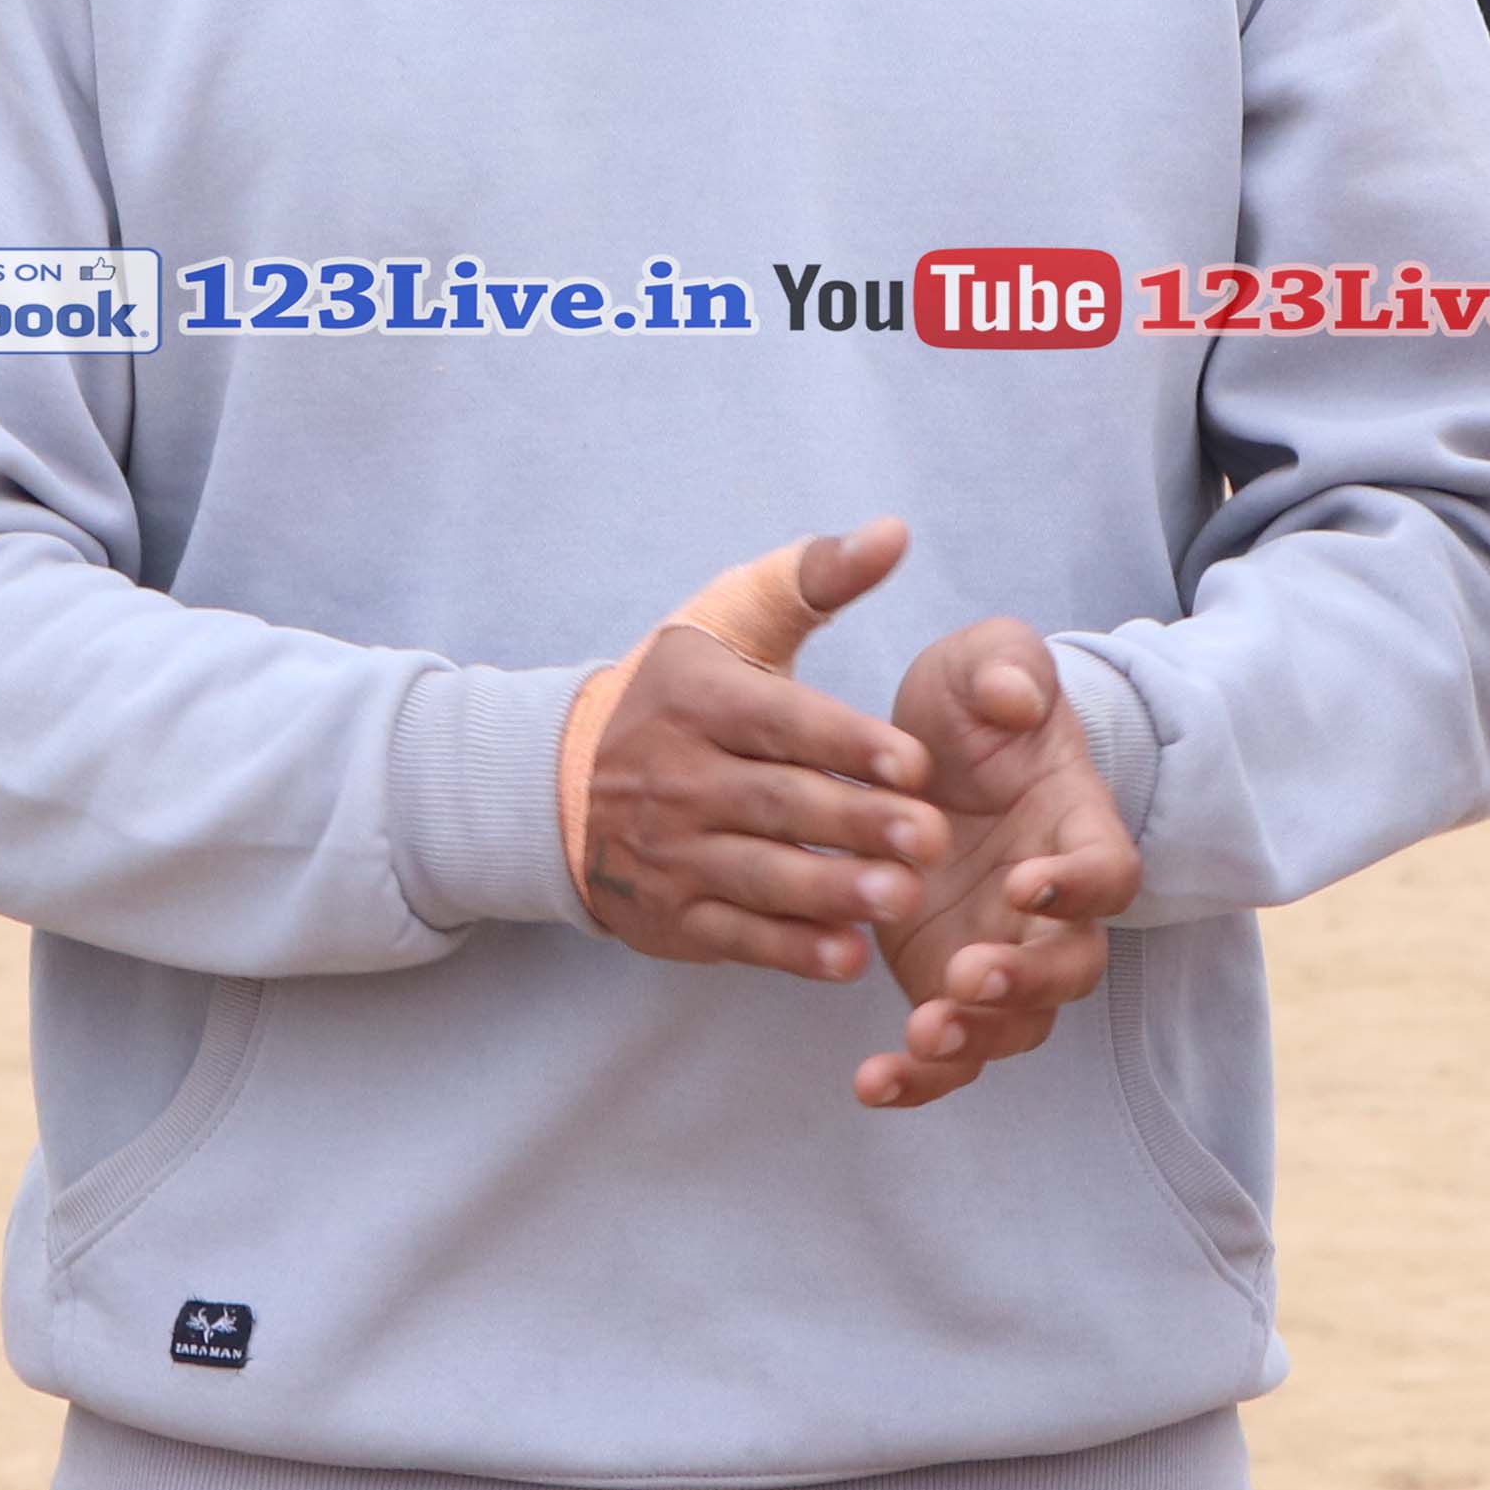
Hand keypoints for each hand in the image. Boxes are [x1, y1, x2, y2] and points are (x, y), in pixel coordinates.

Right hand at [572, 521, 946, 977]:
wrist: (558, 782)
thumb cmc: (680, 691)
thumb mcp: (732, 618)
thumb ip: (817, 576)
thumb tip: (896, 533)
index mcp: (699, 699)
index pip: (779, 722)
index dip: (846, 742)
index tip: (915, 763)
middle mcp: (677, 777)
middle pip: (776, 802)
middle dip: (855, 822)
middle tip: (931, 837)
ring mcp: (670, 853)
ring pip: (759, 875)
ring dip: (830, 890)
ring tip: (900, 896)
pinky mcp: (670, 917)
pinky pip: (735, 938)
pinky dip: (790, 951)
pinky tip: (848, 956)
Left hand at [854, 620, 1140, 1107]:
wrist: (933, 747)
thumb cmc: (973, 704)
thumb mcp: (985, 659)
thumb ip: (1006, 666)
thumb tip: (1013, 697)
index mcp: (1074, 826)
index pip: (1109, 871)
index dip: (1079, 886)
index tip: (1024, 880)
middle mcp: (1050, 905)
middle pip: (1073, 967)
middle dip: (1027, 981)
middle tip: (967, 976)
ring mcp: (1003, 949)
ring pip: (1017, 1022)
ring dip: (975, 1038)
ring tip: (918, 1038)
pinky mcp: (947, 981)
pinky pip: (950, 1051)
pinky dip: (919, 1078)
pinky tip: (871, 1084)